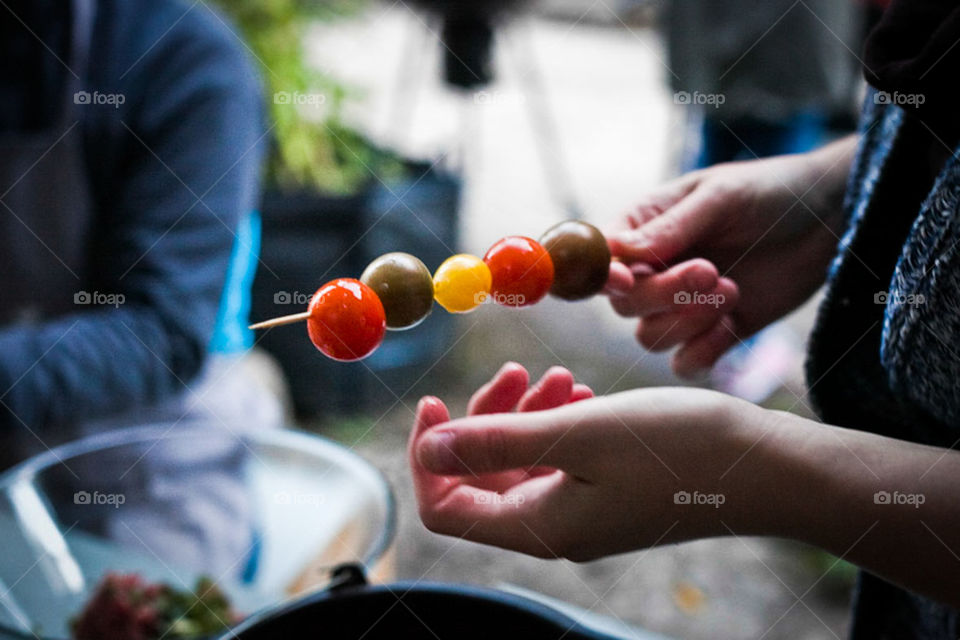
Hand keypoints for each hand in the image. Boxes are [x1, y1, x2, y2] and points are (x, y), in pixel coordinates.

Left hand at [408, 363, 752, 560]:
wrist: (766, 466)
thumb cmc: (679, 448)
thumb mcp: (579, 434)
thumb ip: (497, 443)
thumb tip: (427, 451)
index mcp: (539, 526)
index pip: (446, 510)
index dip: (428, 457)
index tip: (433, 400)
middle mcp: (555, 528)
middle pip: (483, 477)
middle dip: (486, 418)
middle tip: (517, 371)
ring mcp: (583, 511)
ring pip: (524, 461)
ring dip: (526, 414)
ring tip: (558, 376)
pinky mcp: (607, 491)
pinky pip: (560, 458)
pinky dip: (558, 421)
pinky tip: (579, 392)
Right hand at [604, 137, 856, 375]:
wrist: (827, 220)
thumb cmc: (769, 192)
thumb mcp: (721, 197)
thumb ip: (671, 227)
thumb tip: (620, 252)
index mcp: (641, 229)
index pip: (600, 260)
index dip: (602, 276)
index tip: (627, 280)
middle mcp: (652, 270)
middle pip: (626, 304)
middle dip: (665, 295)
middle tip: (712, 272)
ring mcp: (680, 305)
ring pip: (650, 337)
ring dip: (688, 321)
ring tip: (732, 290)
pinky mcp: (711, 333)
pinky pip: (685, 362)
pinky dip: (704, 350)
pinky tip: (734, 323)